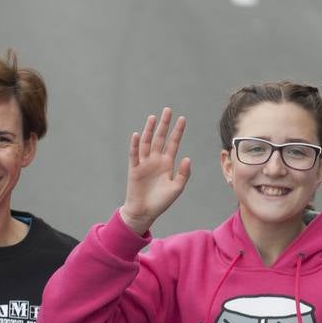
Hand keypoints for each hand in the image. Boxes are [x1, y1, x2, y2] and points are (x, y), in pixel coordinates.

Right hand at [119, 108, 190, 234]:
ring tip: (153, 117)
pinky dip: (135, 145)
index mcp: (167, 163)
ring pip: (147, 142)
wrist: (145, 212)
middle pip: (160, 138)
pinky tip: (137, 135)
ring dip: (149, 130)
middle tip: (168, 110)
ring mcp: (144, 163)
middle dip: (164, 125)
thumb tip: (187, 158)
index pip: (173, 143)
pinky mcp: (134, 169)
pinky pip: (134, 154)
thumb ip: (183, 173)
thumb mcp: (177, 188)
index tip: (182, 118)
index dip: (177, 131)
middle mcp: (155, 160)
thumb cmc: (161, 201)